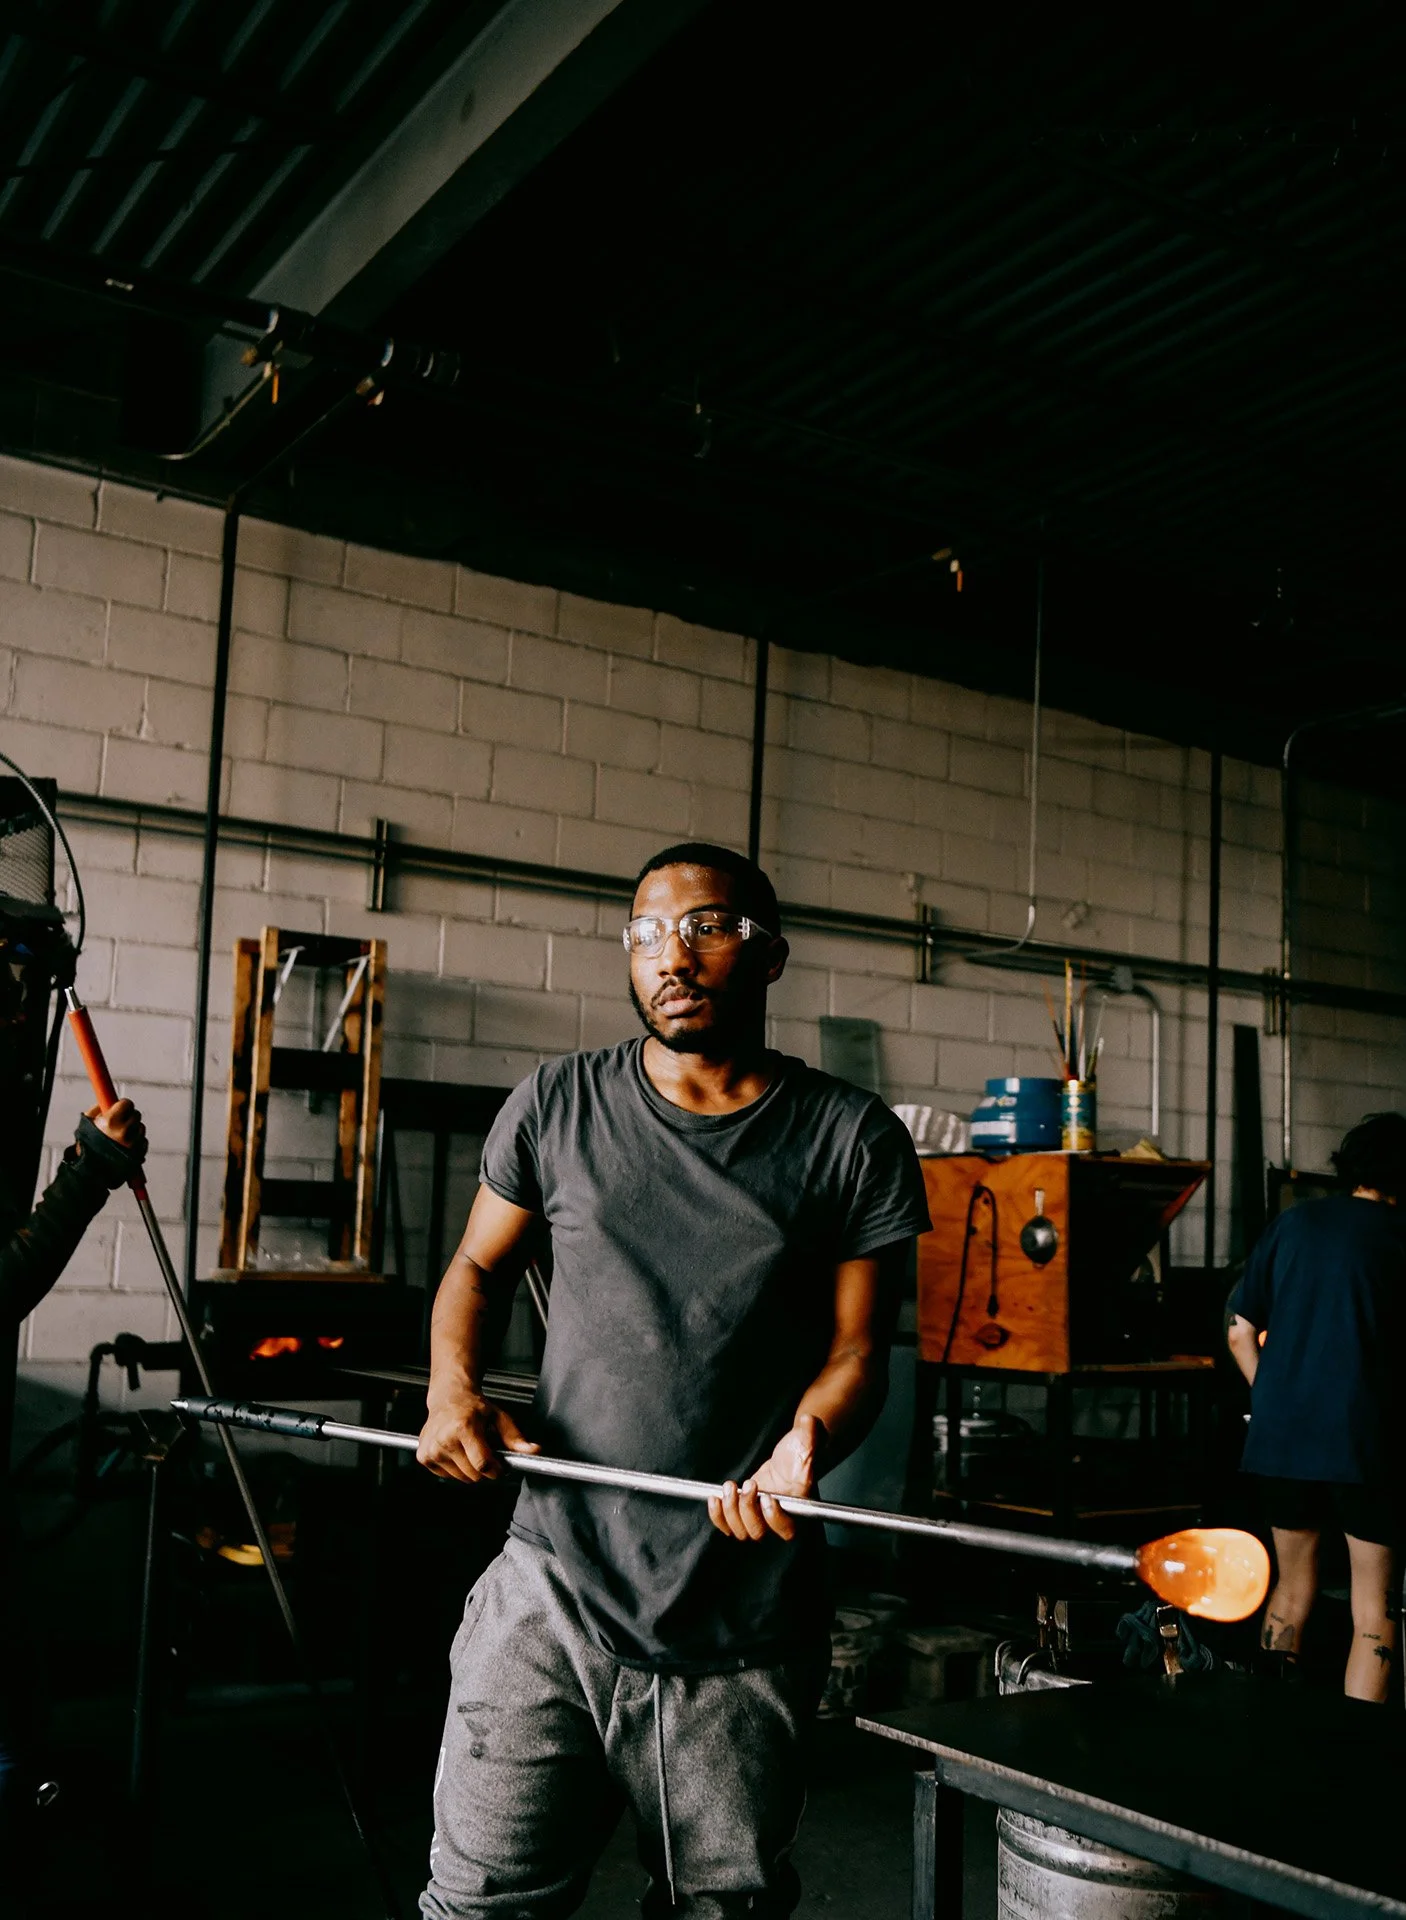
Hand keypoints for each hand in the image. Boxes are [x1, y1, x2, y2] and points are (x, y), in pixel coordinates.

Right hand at [87, 1100, 145, 1158]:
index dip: (123, 1105)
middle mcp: (124, 1131)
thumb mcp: (87, 1124)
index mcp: (111, 1121)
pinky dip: (137, 1142)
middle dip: (128, 1116)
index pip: (127, 1103)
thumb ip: (98, 1109)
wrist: (91, 1172)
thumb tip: (108, 1100)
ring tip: (120, 1138)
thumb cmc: (87, 1146)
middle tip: (120, 1122)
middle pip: (136, 1114)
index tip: (119, 1108)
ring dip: (134, 1130)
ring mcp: (133, 1143)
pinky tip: (125, 1147)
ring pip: (141, 1127)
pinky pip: (144, 1141)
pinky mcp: (140, 1153)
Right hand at [416, 1390, 538, 1484]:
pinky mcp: (424, 1457)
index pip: (483, 1464)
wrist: (448, 1398)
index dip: (496, 1470)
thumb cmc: (474, 1407)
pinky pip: (447, 1476)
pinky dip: (456, 1468)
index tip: (501, 1466)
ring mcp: (432, 1449)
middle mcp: (445, 1439)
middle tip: (486, 1452)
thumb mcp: (499, 1417)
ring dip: (470, 1469)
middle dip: (485, 1469)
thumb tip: (534, 1451)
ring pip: (461, 1478)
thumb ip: (515, 1438)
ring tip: (470, 1448)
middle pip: (473, 1475)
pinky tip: (457, 1451)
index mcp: (463, 1427)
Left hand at [708, 1413, 824, 1542]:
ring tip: (730, 1487)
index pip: (786, 1529)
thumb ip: (809, 1434)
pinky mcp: (745, 1511)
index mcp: (797, 1509)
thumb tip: (808, 1420)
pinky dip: (718, 1515)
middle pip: (758, 1532)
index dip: (774, 1518)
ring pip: (740, 1531)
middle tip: (748, 1485)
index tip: (767, 1497)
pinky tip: (716, 1498)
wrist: (789, 1457)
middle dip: (747, 1510)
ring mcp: (759, 1518)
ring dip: (730, 1512)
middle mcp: (778, 1519)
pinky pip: (727, 1525)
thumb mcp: (805, 1442)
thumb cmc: (800, 1453)